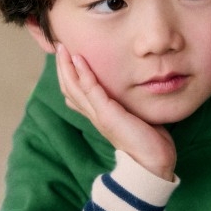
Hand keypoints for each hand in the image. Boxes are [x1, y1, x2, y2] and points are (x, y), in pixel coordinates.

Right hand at [55, 45, 176, 180]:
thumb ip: (129, 106)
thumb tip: (134, 96)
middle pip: (69, 88)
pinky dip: (83, 73)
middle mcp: (95, 115)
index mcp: (100, 116)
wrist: (151, 165)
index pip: (76, 93)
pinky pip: (90, 89)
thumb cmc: (149, 144)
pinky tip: (78, 58)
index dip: (69, 75)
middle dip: (62, 67)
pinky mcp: (107, 115)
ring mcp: (99, 115)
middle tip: (58, 46)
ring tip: (62, 47)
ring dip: (67, 66)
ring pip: (74, 87)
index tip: (67, 57)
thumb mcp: (136, 119)